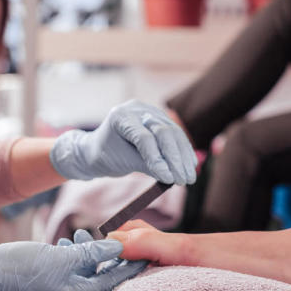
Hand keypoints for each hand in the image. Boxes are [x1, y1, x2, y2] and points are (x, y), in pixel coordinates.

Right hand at [0, 230, 146, 290]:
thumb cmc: (23, 268)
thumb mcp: (63, 257)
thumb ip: (91, 252)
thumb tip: (116, 246)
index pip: (112, 281)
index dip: (129, 265)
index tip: (145, 252)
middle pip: (100, 274)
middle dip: (108, 254)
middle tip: (120, 238)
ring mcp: (59, 285)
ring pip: (83, 267)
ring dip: (87, 249)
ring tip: (81, 234)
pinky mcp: (48, 276)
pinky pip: (68, 264)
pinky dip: (71, 251)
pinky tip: (66, 240)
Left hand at [50, 100, 196, 184]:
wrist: (100, 148)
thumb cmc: (106, 156)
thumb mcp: (121, 162)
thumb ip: (145, 165)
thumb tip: (171, 176)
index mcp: (121, 116)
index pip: (144, 138)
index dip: (157, 159)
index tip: (168, 179)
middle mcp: (138, 110)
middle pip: (163, 132)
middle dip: (175, 158)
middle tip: (184, 180)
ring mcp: (150, 112)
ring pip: (174, 133)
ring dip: (184, 157)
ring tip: (190, 178)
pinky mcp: (160, 119)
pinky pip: (176, 134)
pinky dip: (183, 151)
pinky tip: (190, 166)